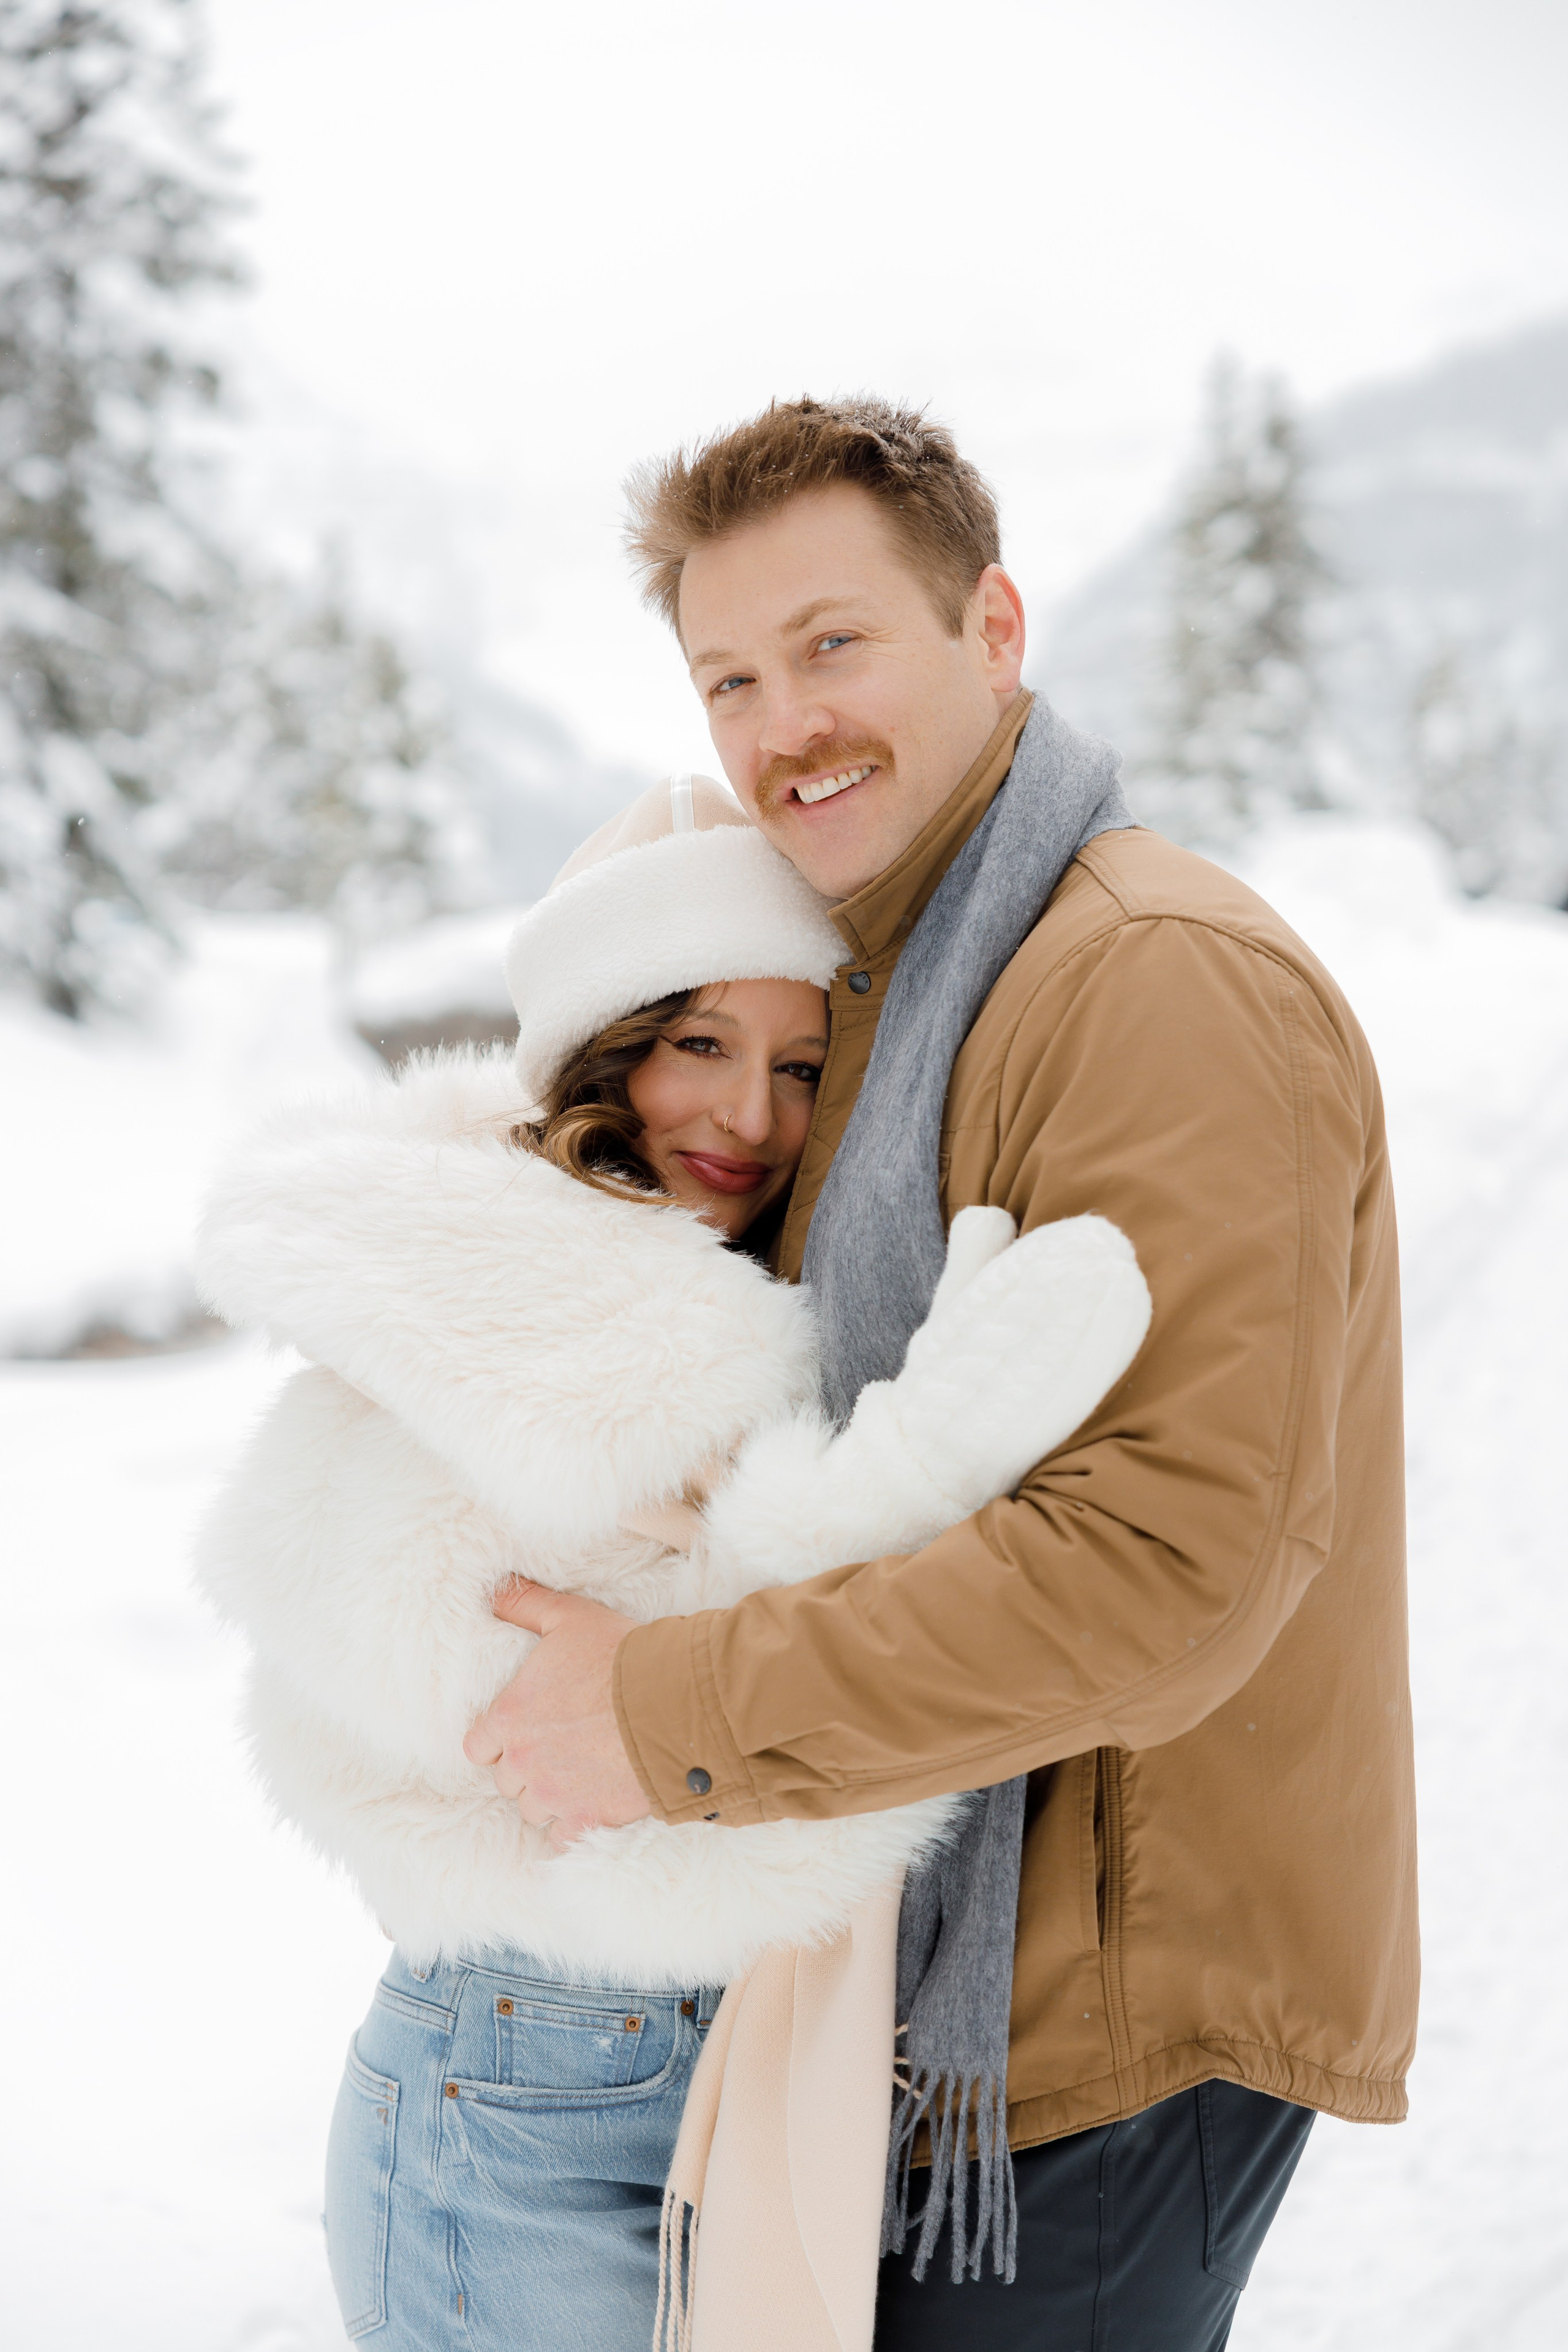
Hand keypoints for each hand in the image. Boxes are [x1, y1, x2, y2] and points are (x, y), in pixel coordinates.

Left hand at [463, 1581, 650, 1848]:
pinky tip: (592, 1807)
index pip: (478, 1746)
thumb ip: (527, 1604)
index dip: (498, 1741)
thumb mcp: (571, 1618)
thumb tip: (496, 1592)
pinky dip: (573, 1826)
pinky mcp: (586, 1819)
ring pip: (533, 1809)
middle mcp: (523, 1761)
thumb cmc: (621, 1657)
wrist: (673, 1703)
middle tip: (559, 1749)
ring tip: (579, 1776)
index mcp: (511, 1715)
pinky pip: (562, 1837)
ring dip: (549, 1797)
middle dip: (527, 1768)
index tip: (522, 1733)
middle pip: (506, 1780)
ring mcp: (554, 1794)